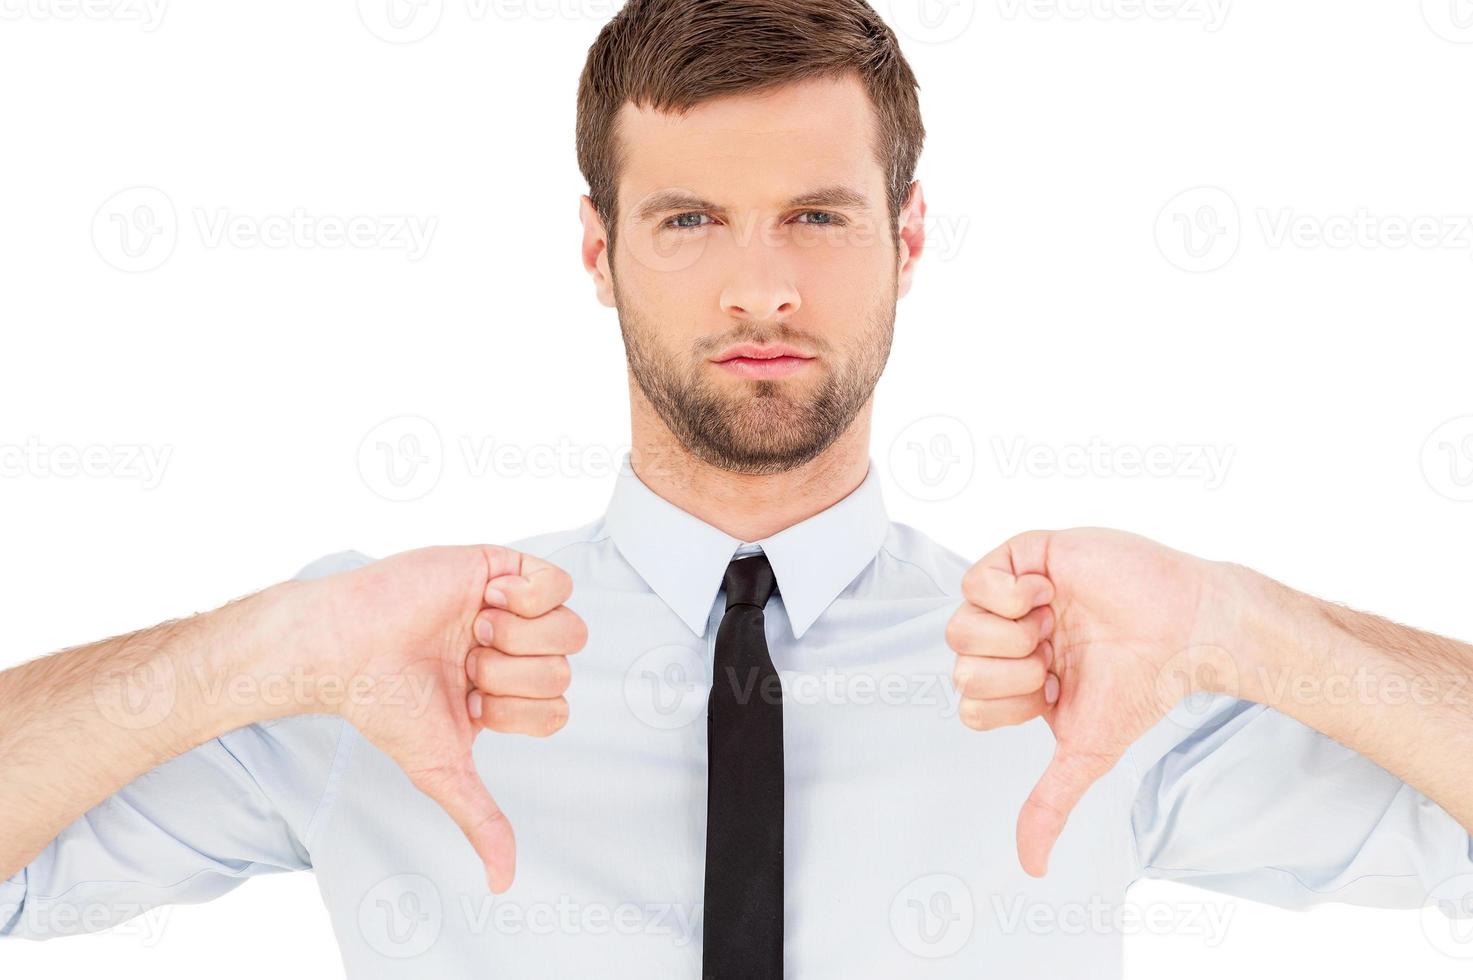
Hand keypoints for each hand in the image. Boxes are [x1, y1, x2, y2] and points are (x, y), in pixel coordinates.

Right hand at [308, 544, 585, 893]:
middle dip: (510, 676)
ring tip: (472, 632)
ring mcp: (510, 606)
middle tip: (464, 663)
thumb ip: (480, 819)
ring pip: (571, 630)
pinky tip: (486, 601)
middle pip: (565, 671)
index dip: (518, 711)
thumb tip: (503, 881)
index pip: (557, 709)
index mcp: (505, 692)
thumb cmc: (385, 704)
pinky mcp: (501, 566)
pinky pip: (558, 581)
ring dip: (517, 638)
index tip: (469, 701)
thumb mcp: (442, 769)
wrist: (345, 647)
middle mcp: (513, 650)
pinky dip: (527, 597)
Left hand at [945, 528, 1224, 876]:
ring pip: (958, 625)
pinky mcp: (1026, 555)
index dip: (1005, 703)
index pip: (967, 700)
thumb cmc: (1142, 688)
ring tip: (1051, 627)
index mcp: (1019, 679)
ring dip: (1008, 636)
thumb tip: (1031, 870)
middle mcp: (1011, 638)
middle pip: (958, 663)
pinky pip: (975, 578)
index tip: (1051, 692)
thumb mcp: (1086, 752)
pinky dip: (1006, 595)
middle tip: (1053, 658)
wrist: (1186, 632)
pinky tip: (1047, 594)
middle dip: (1008, 672)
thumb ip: (1049, 804)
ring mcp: (1015, 595)